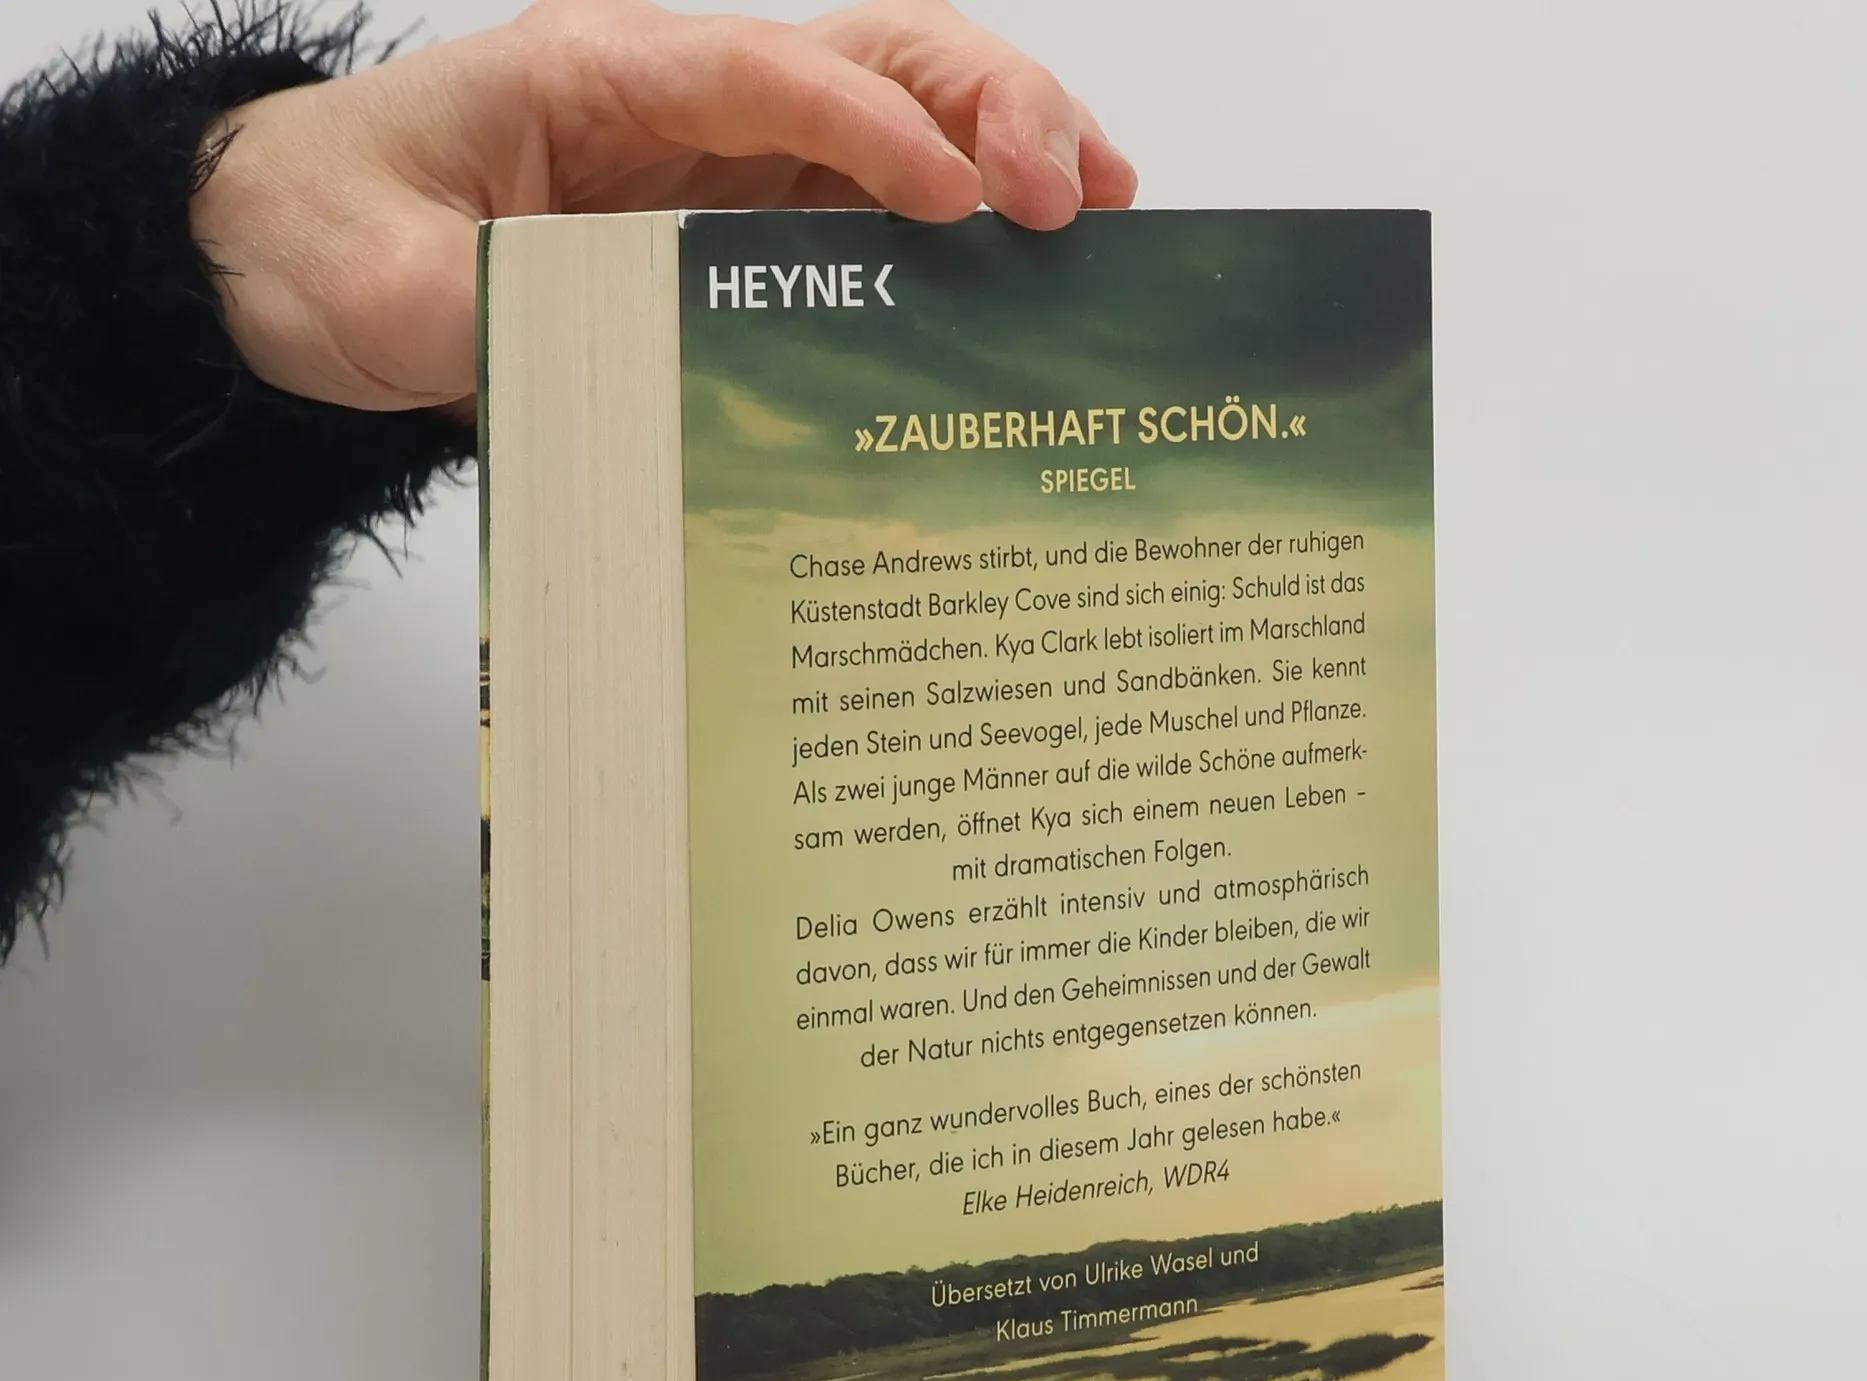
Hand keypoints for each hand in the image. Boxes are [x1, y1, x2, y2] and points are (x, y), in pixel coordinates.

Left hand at [189, 0, 1136, 411]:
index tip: (961, 203)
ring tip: (1100, 219)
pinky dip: (957, 234)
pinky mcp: (735, 230)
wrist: (289, 254)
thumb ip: (480, 309)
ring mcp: (721, 164)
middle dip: (993, 110)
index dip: (878, 128)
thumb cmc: (328, 231)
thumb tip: (609, 357)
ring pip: (900, 123)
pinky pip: (868, 215)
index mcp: (602, 76)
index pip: (772, 73)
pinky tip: (1018, 276)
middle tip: (1074, 198)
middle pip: (876, 59)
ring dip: (1010, 156)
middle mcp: (685, 102)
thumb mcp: (377, 280)